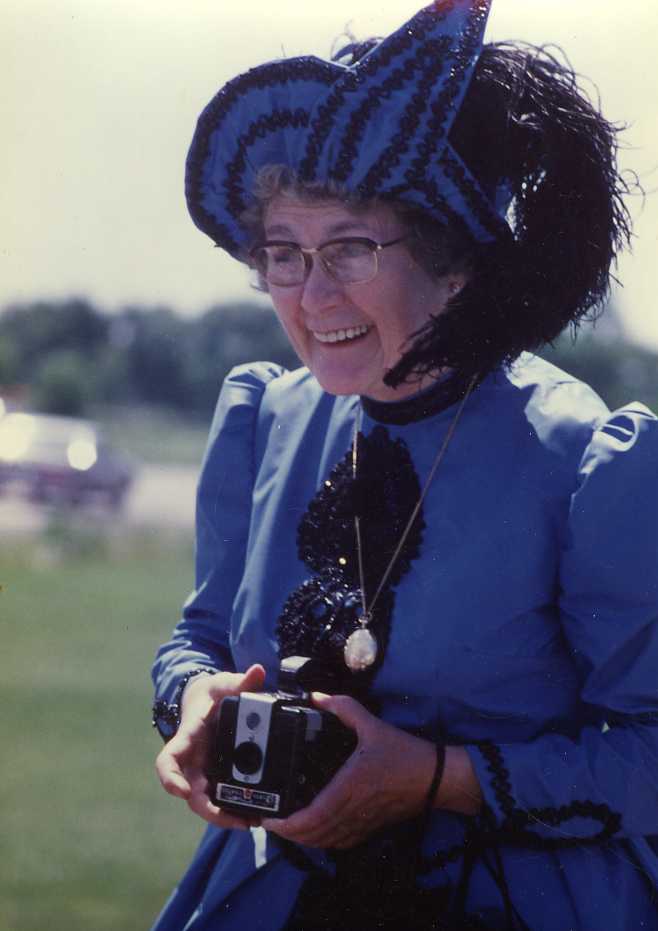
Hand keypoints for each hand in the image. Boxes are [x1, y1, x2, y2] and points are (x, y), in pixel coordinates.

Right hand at [155, 663, 265, 829]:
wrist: (208, 703)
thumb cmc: (211, 695)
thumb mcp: (223, 684)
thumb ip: (239, 680)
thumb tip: (258, 671)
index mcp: (187, 738)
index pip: (169, 760)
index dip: (170, 778)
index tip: (181, 791)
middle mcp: (190, 761)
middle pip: (189, 793)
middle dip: (210, 810)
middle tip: (237, 820)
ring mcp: (202, 772)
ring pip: (205, 802)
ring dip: (224, 816)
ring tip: (251, 823)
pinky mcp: (215, 778)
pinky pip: (219, 800)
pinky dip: (233, 811)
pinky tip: (254, 818)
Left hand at [262, 693, 436, 849]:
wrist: (435, 778)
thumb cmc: (404, 753)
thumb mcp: (372, 725)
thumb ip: (343, 708)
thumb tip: (317, 697)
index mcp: (349, 787)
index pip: (312, 816)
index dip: (288, 824)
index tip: (270, 819)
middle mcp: (353, 810)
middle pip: (314, 835)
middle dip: (289, 834)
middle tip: (271, 822)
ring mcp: (362, 822)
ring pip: (326, 842)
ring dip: (305, 839)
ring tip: (288, 828)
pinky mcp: (371, 827)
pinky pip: (341, 842)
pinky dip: (324, 841)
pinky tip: (316, 832)